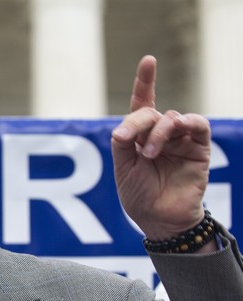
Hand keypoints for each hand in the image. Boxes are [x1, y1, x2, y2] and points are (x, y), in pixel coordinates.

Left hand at [111, 55, 211, 240]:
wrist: (160, 219)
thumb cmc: (139, 194)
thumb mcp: (123, 167)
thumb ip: (123, 143)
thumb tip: (123, 127)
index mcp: (140, 137)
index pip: (143, 105)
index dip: (145, 83)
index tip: (149, 61)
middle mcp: (161, 135)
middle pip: (150, 113)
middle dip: (138, 124)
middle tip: (131, 143)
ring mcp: (180, 140)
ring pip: (170, 118)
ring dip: (158, 132)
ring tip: (149, 154)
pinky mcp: (198, 148)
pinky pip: (197, 125)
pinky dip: (186, 122)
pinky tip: (177, 129)